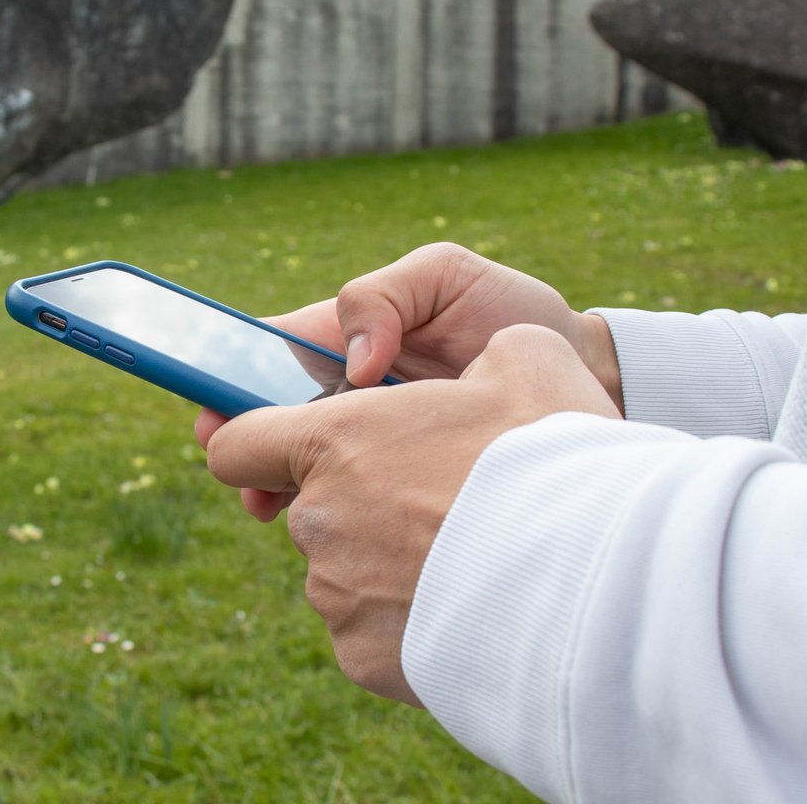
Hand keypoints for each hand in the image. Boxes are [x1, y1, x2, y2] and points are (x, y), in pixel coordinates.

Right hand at [198, 244, 623, 520]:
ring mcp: (382, 442)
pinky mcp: (409, 482)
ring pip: (312, 473)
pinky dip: (343, 518)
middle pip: (281, 426)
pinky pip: (360, 502)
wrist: (591, 377)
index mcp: (350, 338)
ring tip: (282, 513)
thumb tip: (353, 363)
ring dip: (289, 493)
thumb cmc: (517, 316)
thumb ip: (388, 295)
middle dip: (255, 455)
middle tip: (251, 486)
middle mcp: (355, 394)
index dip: (231, 383)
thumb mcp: (450, 277)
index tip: (215, 417)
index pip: (270, 356)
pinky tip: (347, 529)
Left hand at [202, 324, 620, 705]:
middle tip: (447, 501)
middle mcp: (318, 519)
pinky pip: (377, 630)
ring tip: (476, 559)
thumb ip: (480, 355)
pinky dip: (413, 620)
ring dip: (395, 562)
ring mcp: (336, 595)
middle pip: (316, 510)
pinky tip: (474, 606)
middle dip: (368, 503)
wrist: (588, 584)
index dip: (259, 444)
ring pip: (350, 571)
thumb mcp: (531, 356)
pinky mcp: (363, 658)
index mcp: (336, 440)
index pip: (238, 445)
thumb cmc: (553, 456)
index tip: (294, 453)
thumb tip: (479, 371)